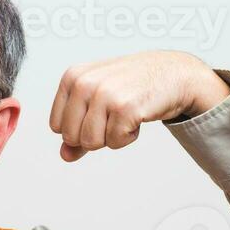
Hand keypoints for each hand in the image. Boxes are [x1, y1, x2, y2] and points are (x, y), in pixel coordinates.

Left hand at [48, 51, 229, 161]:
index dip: (79, 128)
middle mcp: (84, 83)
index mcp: (72, 77)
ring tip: (125, 113)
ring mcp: (104, 95)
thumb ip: (77, 128)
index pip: (57, 126)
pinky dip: (128, 136)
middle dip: (95, 134)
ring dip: (112, 136)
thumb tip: (64, 155)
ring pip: (91, 143)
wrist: (172, 73)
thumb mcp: (97, 102)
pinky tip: (138, 115)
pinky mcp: (124, 108)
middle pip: (72, 138)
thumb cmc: (132, 86)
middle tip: (114, 113)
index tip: (98, 112)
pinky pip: (115, 142)